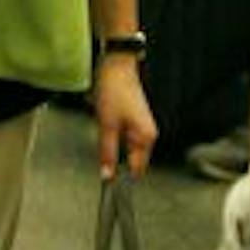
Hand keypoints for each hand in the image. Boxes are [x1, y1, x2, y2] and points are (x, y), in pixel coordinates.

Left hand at [93, 55, 156, 178]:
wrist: (116, 66)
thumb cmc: (114, 91)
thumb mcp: (106, 124)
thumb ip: (107, 151)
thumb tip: (107, 174)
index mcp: (146, 138)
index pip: (136, 169)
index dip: (122, 178)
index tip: (107, 183)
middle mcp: (148, 135)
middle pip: (132, 160)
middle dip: (116, 160)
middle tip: (101, 153)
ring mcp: (142, 127)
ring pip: (127, 149)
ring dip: (113, 147)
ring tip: (103, 130)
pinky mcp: (135, 120)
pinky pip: (124, 137)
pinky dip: (114, 137)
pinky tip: (105, 125)